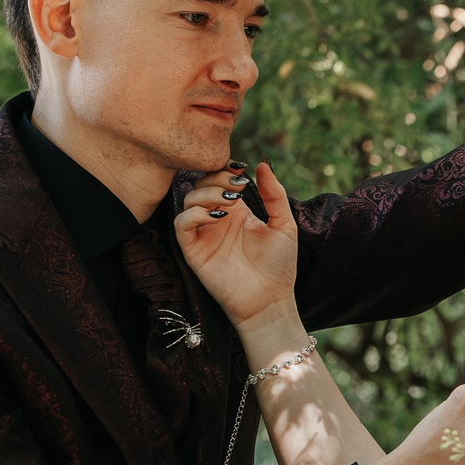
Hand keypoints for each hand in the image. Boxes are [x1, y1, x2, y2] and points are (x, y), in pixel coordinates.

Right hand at [176, 161, 295, 327]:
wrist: (270, 300)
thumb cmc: (278, 266)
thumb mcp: (283, 225)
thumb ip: (274, 195)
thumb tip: (262, 165)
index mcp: (237, 211)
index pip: (219, 179)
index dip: (224, 169)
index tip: (241, 171)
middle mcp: (216, 219)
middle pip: (201, 184)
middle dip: (215, 178)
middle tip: (236, 187)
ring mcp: (204, 234)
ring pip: (188, 199)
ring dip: (207, 193)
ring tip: (230, 202)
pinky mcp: (193, 250)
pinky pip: (181, 224)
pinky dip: (194, 214)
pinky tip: (217, 217)